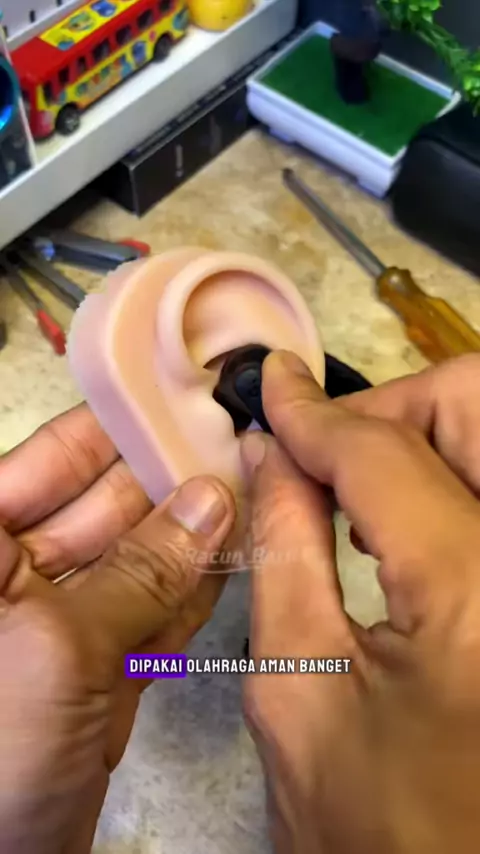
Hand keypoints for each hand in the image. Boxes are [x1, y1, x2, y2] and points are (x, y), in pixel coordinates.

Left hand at [0, 404, 234, 853]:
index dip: (117, 424)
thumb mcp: (58, 645)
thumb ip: (141, 570)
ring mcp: (61, 623)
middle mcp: (14, 572)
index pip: (51, 457)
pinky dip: (191, 591)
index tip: (184, 395)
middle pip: (103, 504)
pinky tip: (236, 556)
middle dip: (170, 480)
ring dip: (192, 534)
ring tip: (254, 493)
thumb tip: (211, 500)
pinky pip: (150, 614)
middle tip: (240, 445)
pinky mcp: (97, 670)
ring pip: (136, 559)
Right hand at [241, 351, 479, 853]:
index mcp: (476, 592)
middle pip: (475, 404)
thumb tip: (270, 453)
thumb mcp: (301, 688)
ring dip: (430, 435)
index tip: (272, 391)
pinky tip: (410, 519)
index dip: (315, 416)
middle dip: (394, 409)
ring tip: (361, 482)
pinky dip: (456, 475)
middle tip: (328, 449)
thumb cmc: (377, 825)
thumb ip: (283, 548)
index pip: (384, 454)